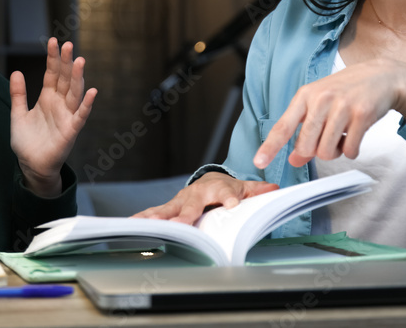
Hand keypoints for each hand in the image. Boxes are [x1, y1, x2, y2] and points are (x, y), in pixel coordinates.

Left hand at [10, 38, 95, 196]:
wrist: (31, 166)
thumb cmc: (27, 142)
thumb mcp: (18, 114)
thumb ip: (18, 94)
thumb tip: (16, 72)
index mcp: (47, 99)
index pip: (52, 74)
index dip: (53, 58)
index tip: (53, 41)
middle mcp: (59, 104)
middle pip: (64, 79)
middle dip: (66, 62)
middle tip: (68, 45)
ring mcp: (66, 116)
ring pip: (74, 93)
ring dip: (77, 77)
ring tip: (79, 61)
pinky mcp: (70, 131)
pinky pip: (80, 116)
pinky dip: (87, 104)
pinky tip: (93, 92)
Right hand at [132, 173, 278, 224]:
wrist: (208, 181)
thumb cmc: (226, 188)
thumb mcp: (244, 188)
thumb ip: (258, 191)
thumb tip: (275, 189)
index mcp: (217, 188)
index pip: (226, 192)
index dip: (229, 197)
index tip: (233, 204)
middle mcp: (196, 194)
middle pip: (192, 204)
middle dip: (187, 214)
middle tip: (184, 223)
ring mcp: (180, 201)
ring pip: (168, 208)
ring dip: (158, 217)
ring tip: (147, 224)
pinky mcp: (169, 209)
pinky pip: (154, 213)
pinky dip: (142, 219)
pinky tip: (129, 224)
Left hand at [253, 58, 405, 169]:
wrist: (382, 76)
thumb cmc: (346, 90)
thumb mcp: (320, 105)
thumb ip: (304, 130)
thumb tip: (294, 160)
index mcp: (305, 95)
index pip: (283, 126)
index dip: (270, 147)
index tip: (258, 162)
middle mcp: (322, 99)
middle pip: (306, 146)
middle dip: (314, 151)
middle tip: (326, 139)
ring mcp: (343, 107)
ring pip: (327, 152)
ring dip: (335, 152)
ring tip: (342, 136)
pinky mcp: (363, 115)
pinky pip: (350, 151)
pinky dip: (352, 151)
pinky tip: (355, 136)